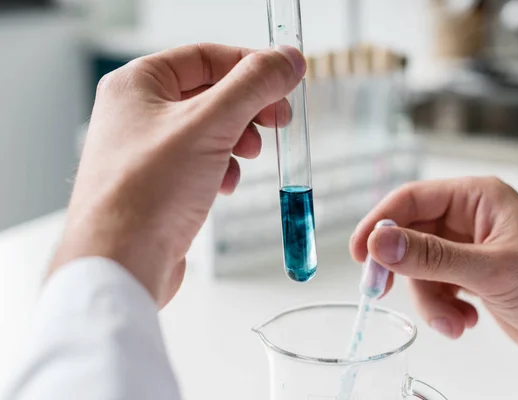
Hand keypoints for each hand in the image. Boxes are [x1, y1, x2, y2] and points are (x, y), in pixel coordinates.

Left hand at [50, 44, 304, 306]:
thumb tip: (287, 60)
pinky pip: (201, 162)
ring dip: (238, 139)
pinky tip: (226, 184)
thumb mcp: (210, 124)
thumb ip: (253, 86)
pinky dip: (222, 168)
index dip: (249, 66)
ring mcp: (148, 151)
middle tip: (278, 120)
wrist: (122, 261)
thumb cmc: (146, 192)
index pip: (205, 57)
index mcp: (137, 84)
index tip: (283, 80)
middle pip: (210, 93)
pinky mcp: (160, 184)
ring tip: (248, 155)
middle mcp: (138, 114)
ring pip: (209, 130)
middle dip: (248, 108)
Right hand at [350, 177, 517, 366]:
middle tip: (383, 290)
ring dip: (429, 299)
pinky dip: (442, 309)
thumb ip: (432, 257)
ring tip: (453, 320)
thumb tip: (381, 241)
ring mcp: (468, 251)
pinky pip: (435, 288)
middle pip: (410, 236)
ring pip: (420, 268)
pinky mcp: (471, 278)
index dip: (380, 222)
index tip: (361, 252)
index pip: (411, 200)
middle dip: (402, 269)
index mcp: (476, 199)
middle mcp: (469, 221)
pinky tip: (465, 321)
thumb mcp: (491, 270)